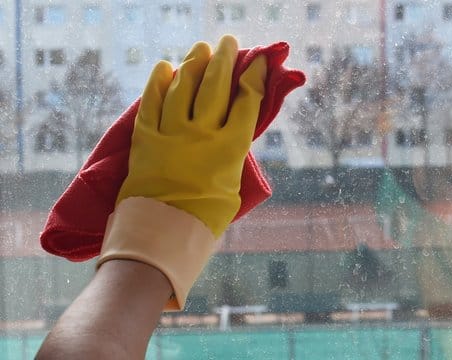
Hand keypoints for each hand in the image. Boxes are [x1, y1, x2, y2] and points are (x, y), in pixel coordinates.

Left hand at [118, 35, 265, 236]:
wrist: (163, 233)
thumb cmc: (204, 220)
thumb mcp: (232, 188)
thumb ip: (232, 158)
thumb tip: (230, 137)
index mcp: (230, 148)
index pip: (247, 101)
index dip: (255, 76)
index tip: (258, 61)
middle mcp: (202, 133)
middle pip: (215, 85)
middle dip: (224, 59)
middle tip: (228, 42)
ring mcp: (172, 132)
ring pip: (184, 87)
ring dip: (194, 63)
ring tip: (201, 49)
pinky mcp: (145, 137)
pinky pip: (151, 101)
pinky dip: (158, 82)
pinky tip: (164, 67)